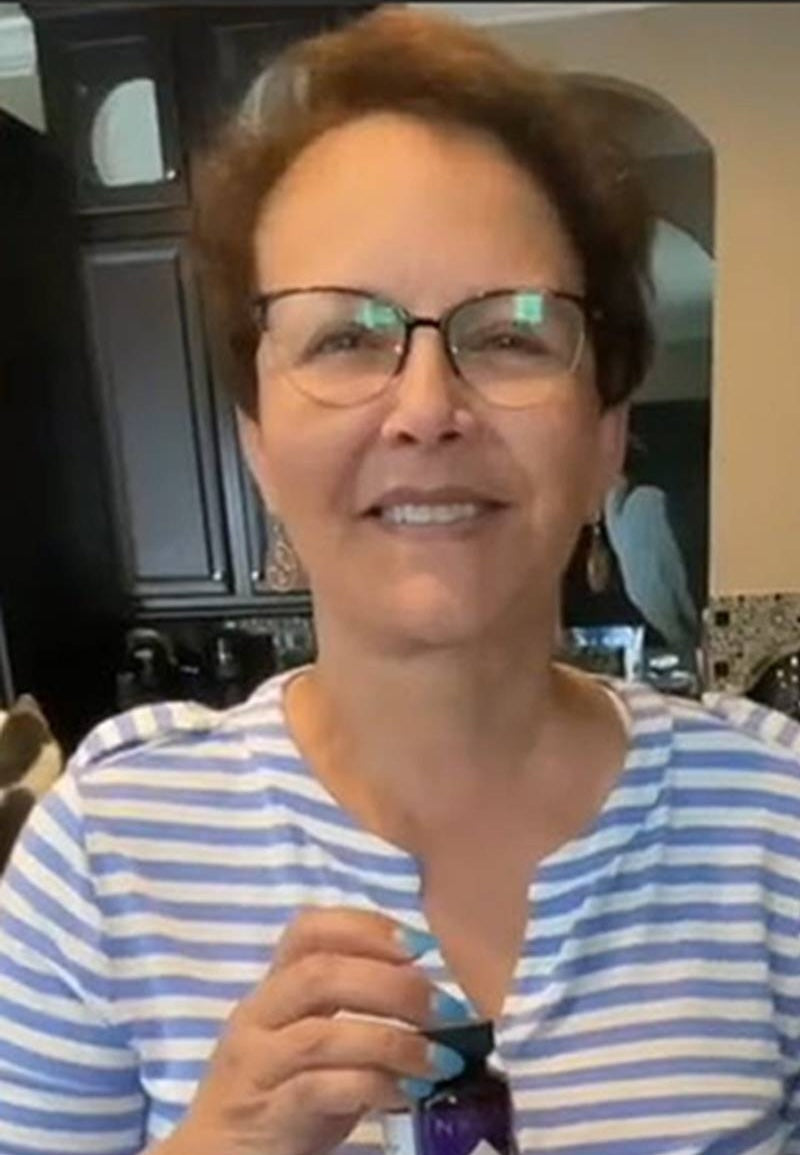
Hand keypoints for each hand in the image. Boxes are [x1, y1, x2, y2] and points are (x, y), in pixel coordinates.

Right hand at [164, 908, 469, 1154]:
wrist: (220, 1154)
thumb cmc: (283, 1090)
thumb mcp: (317, 1038)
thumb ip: (359, 1011)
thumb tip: (442, 1005)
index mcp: (275, 984)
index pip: (310, 929)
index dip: (367, 927)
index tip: (422, 943)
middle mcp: (259, 1014)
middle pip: (322, 974)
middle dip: (393, 985)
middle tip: (447, 1009)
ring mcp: (257, 1064)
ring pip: (323, 1035)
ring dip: (394, 1042)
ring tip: (443, 1060)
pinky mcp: (266, 1113)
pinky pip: (321, 1090)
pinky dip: (374, 1086)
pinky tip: (410, 1093)